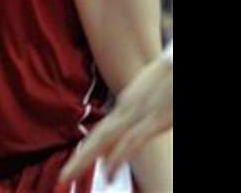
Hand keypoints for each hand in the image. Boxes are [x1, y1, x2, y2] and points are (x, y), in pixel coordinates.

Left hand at [57, 53, 172, 186]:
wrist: (177, 63)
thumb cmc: (170, 76)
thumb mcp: (154, 92)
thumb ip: (144, 107)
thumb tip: (141, 124)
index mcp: (128, 104)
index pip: (103, 131)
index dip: (89, 148)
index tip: (77, 164)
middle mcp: (127, 108)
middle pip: (98, 137)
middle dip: (79, 159)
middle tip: (63, 177)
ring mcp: (139, 113)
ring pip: (105, 140)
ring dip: (85, 159)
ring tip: (68, 176)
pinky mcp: (155, 119)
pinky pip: (131, 142)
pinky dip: (117, 157)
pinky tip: (107, 173)